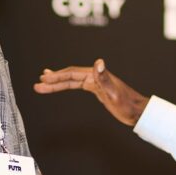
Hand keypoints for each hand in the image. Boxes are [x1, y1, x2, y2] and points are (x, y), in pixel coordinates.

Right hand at [33, 58, 149, 126]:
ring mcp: (95, 83)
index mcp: (97, 75)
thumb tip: (98, 62)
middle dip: (53, 80)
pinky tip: (62, 85)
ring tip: (42, 84)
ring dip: (57, 83)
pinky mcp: (97, 90)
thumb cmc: (128, 104)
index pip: (73, 73)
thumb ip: (104, 78)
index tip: (44, 79)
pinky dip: (68, 85)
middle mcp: (95, 76)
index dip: (58, 76)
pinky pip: (78, 86)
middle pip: (69, 76)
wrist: (138, 112)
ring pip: (72, 81)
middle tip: (38, 84)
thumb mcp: (114, 93)